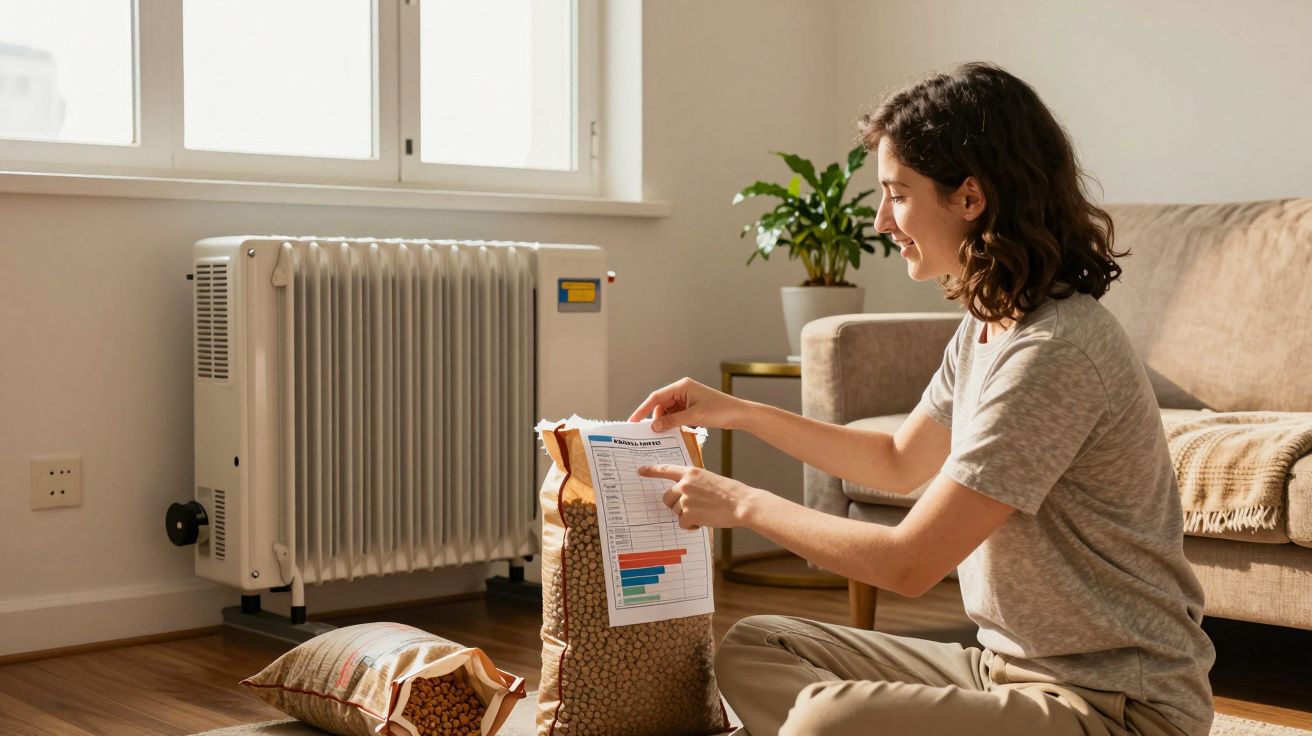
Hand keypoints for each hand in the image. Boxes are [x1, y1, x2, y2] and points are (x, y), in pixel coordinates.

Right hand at [627, 377, 745, 431]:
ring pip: (668, 411)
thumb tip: (654, 426)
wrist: (738, 414)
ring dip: (665, 422)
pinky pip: (676, 414)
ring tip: (663, 434)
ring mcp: (687, 398)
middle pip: (661, 404)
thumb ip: (672, 421)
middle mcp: (682, 390)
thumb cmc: (719, 411)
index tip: (633, 420)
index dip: (643, 409)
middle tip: (650, 432)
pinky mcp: (691, 406)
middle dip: (656, 418)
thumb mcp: (694, 417)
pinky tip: (673, 431)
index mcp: (681, 386)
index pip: (656, 397)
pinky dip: (673, 423)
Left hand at [636, 464, 756, 529]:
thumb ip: (694, 483)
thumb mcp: (709, 480)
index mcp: (691, 472)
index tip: (640, 470)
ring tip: (704, 513)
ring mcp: (685, 499)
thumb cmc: (729, 493)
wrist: (740, 503)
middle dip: (675, 505)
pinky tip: (703, 522)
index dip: (651, 470)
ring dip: (686, 515)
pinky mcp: (688, 513)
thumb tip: (683, 495)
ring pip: (675, 511)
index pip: (666, 469)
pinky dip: (690, 525)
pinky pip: (682, 522)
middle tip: (690, 509)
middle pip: (666, 497)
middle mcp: (684, 484)